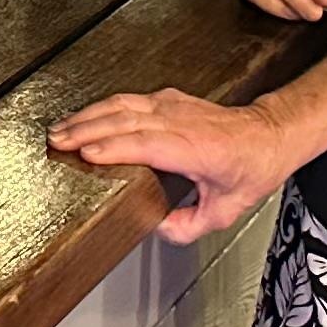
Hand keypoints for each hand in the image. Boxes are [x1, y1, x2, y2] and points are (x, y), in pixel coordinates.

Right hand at [48, 87, 302, 243]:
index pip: (146, 143)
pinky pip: (128, 99)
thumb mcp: (226, 210)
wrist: (270, 133)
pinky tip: (85, 116)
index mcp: (195, 148)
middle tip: (56, 142)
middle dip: (86, 129)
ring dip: (88, 115)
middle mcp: (181, 121)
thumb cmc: (251, 167)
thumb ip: (189, 226)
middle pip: (124, 119)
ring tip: (60, 128)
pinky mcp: (168, 98)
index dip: (113, 148)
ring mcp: (173, 105)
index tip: (85, 154)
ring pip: (122, 104)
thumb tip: (156, 228)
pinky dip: (101, 106)